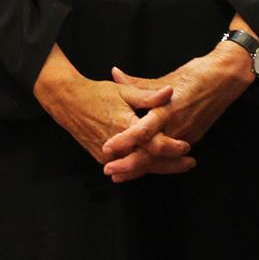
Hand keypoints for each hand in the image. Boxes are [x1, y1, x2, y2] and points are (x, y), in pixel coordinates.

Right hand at [36, 65, 190, 178]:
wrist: (69, 103)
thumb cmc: (97, 94)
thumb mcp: (124, 91)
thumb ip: (148, 96)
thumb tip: (169, 92)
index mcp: (126, 126)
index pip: (154, 144)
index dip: (172, 147)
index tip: (187, 146)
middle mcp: (118, 145)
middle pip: (150, 161)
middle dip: (171, 164)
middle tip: (190, 163)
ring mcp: (109, 156)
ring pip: (139, 167)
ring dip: (159, 168)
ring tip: (178, 166)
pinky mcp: (103, 159)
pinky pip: (126, 166)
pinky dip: (141, 167)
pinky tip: (155, 165)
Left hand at [104, 41, 254, 180]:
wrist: (225, 78)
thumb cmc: (197, 74)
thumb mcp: (166, 77)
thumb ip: (138, 83)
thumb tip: (115, 74)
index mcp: (168, 109)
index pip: (143, 131)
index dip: (125, 141)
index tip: (107, 148)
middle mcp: (177, 126)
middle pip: (151, 153)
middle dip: (129, 165)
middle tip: (109, 170)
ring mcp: (186, 135)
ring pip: (160, 159)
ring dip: (139, 169)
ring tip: (120, 175)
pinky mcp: (192, 138)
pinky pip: (171, 156)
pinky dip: (156, 164)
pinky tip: (142, 169)